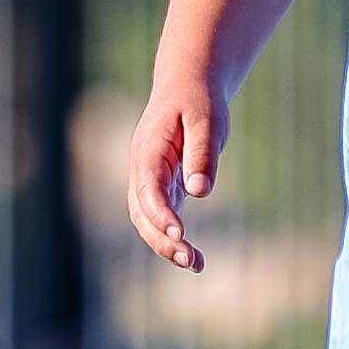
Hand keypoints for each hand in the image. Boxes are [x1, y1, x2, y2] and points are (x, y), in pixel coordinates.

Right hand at [127, 73, 224, 270]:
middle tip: (190, 259)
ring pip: (147, 220)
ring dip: (166, 245)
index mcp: (148, 151)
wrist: (187, 84)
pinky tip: (193, 257)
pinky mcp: (162, 186)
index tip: (180, 234)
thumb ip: (202, 154)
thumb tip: (200, 192)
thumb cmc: (198, 100)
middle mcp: (142, 169)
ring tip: (196, 264)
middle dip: (162, 239)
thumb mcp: (206, 119)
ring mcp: (149, 179)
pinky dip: (173, 238)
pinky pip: (162, 217)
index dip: (162, 214)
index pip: (149, 190)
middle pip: (141, 213)